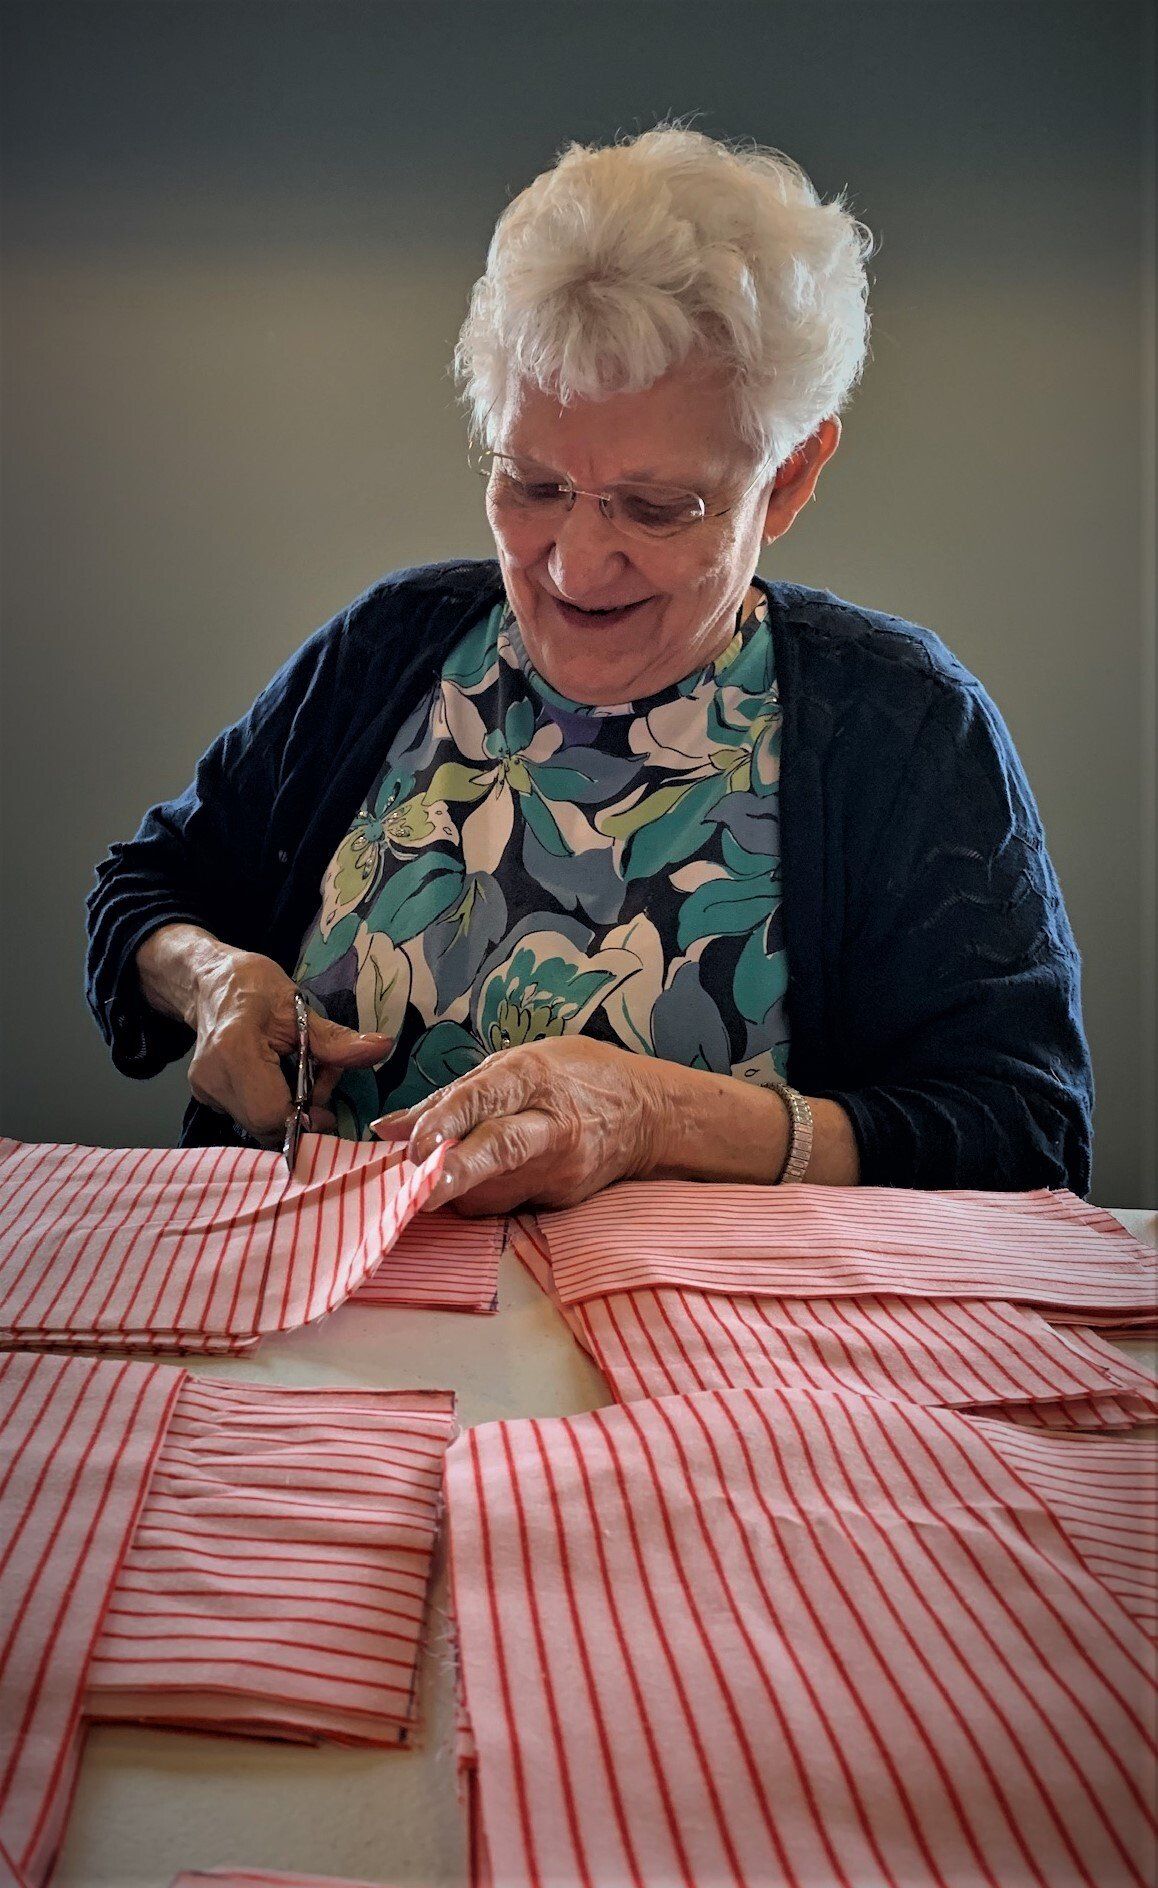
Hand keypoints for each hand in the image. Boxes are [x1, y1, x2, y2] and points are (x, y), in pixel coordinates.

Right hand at [188, 947, 392, 1144]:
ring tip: (300, 1073)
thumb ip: (336, 1039)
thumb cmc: (253, 986)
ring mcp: (204, 1089)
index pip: (272, 1113)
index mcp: (235, 1051)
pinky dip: (271, 1102)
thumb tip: (382, 1047)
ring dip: (287, 1108)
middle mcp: (213, 1077)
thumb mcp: (299, 1007)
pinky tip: (278, 1077)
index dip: (305, 1118)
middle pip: (265, 1124)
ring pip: (257, 1123)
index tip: (327, 1106)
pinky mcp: (204, 1095)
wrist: (209, 981)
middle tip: (319, 1080)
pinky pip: (247, 1114)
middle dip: (301, 1113)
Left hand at [370, 1036, 661, 1214]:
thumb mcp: (516, 1064)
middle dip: (458, 1172)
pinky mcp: (561, 1199)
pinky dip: (481, 1196)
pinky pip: (506, 1203)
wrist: (648, 1114)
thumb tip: (387, 1128)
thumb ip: (450, 1096)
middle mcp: (550, 1124)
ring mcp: (560, 1168)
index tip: (414, 1144)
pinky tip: (475, 1183)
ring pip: (494, 1189)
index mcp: (533, 1077)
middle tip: (420, 1193)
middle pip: (500, 1150)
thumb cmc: (574, 1076)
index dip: (447, 1121)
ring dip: (455, 1188)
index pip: (485, 1098)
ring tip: (435, 1176)